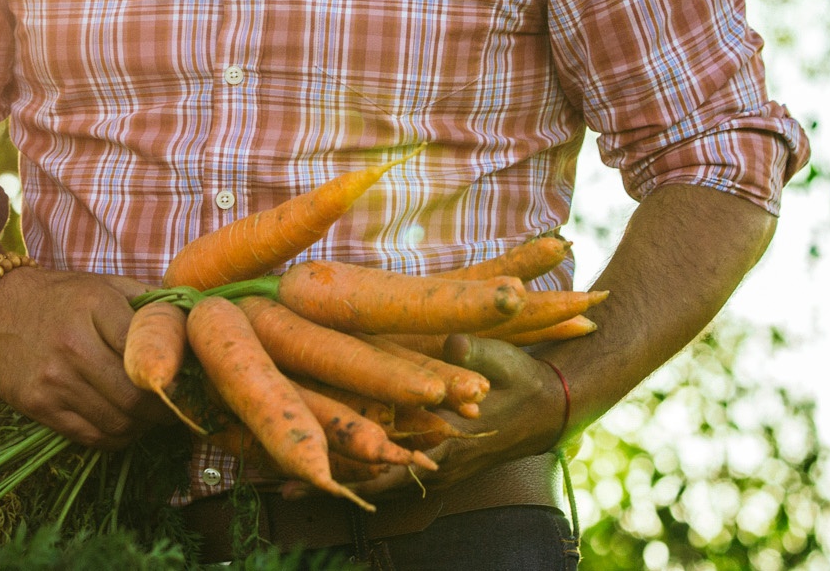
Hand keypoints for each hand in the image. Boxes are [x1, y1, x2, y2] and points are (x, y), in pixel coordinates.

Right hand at [0, 267, 173, 448]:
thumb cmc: (60, 297)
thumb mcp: (104, 284)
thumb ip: (149, 301)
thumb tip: (196, 321)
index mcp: (95, 306)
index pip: (148, 353)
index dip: (176, 374)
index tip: (190, 383)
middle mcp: (73, 345)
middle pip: (137, 397)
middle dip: (164, 409)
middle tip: (177, 408)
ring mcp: (53, 379)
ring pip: (118, 423)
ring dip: (142, 426)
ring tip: (150, 416)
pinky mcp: (38, 406)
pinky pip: (91, 437)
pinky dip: (116, 437)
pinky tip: (123, 423)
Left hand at [288, 334, 564, 502]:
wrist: (547, 404)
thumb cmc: (520, 381)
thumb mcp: (499, 362)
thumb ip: (472, 354)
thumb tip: (453, 341)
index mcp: (452, 449)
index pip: (396, 470)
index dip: (356, 474)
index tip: (316, 475)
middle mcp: (439, 468)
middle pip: (376, 485)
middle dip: (333, 484)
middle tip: (282, 489)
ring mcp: (436, 468)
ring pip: (381, 480)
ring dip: (342, 478)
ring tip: (290, 483)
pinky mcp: (435, 462)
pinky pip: (393, 472)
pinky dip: (362, 469)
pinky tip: (331, 460)